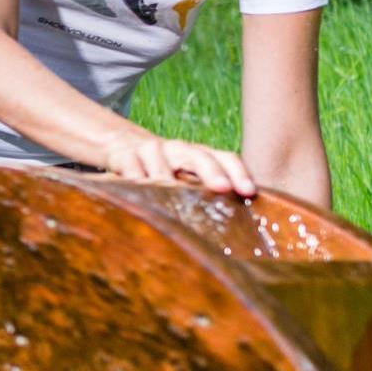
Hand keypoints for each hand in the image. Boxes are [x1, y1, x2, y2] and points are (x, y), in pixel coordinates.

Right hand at [103, 136, 256, 196]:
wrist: (122, 144)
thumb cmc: (164, 170)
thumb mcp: (186, 177)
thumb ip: (206, 194)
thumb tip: (237, 226)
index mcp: (199, 155)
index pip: (225, 159)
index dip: (239, 173)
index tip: (249, 192)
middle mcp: (178, 150)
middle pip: (198, 156)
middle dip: (211, 171)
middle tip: (222, 187)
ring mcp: (151, 150)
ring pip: (160, 159)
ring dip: (167, 174)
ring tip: (173, 188)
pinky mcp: (125, 155)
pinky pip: (130, 164)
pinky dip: (134, 175)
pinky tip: (138, 187)